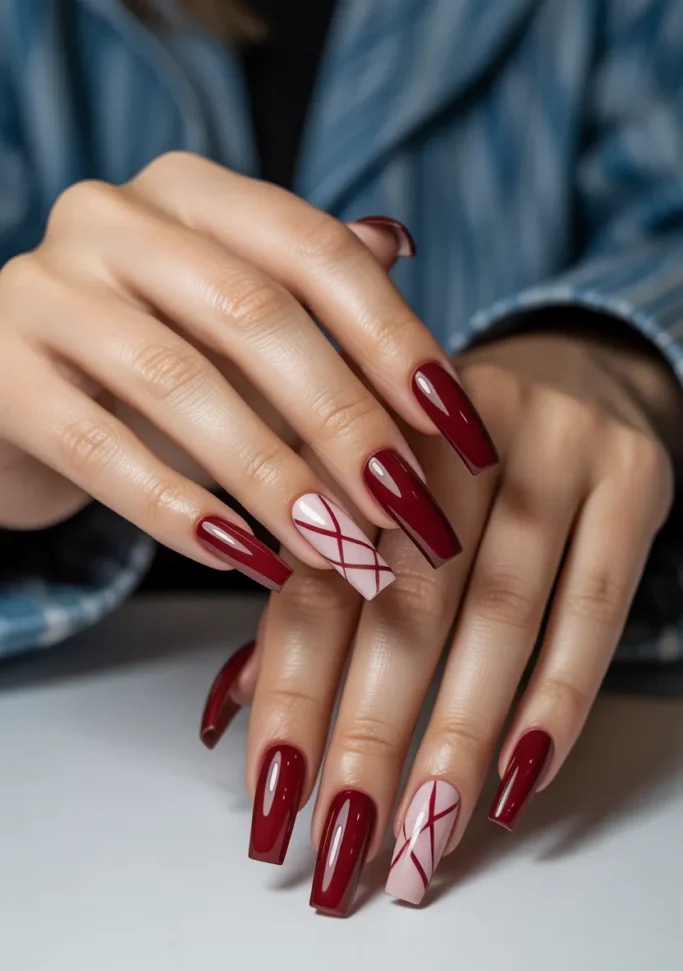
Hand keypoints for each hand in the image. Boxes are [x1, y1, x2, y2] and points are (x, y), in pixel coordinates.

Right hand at [0, 153, 493, 594]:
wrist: (14, 387)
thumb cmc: (149, 353)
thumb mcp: (234, 318)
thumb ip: (311, 292)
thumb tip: (403, 248)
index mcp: (189, 193)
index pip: (314, 249)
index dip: (395, 339)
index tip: (457, 427)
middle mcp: (111, 220)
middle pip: (255, 315)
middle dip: (345, 421)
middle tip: (408, 512)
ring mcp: (44, 292)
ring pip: (180, 385)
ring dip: (275, 480)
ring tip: (340, 553)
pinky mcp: (1, 377)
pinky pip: (103, 452)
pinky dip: (182, 513)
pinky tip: (245, 560)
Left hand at [204, 330, 675, 913]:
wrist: (577, 371)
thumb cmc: (451, 460)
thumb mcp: (369, 499)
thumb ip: (311, 591)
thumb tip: (234, 709)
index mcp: (360, 437)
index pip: (314, 577)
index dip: (288, 693)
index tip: (275, 797)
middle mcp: (448, 435)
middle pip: (402, 600)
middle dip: (368, 732)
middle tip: (344, 842)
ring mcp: (549, 449)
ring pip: (498, 612)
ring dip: (456, 736)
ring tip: (426, 836)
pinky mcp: (630, 478)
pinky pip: (595, 603)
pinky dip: (557, 696)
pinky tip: (518, 775)